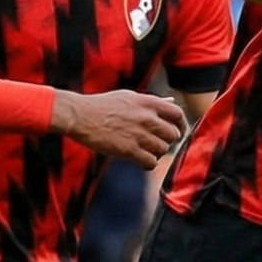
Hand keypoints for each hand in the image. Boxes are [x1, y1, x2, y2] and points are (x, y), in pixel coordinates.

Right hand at [50, 88, 186, 169]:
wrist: (80, 116)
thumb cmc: (101, 105)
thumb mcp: (128, 97)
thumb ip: (151, 101)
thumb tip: (170, 101)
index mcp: (148, 102)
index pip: (177, 113)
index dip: (181, 125)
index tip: (178, 132)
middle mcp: (147, 118)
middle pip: (172, 134)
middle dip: (167, 141)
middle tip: (156, 144)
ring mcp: (139, 134)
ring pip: (163, 150)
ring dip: (156, 153)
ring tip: (144, 151)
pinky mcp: (129, 150)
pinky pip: (151, 163)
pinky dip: (148, 164)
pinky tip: (140, 162)